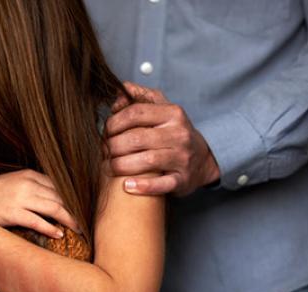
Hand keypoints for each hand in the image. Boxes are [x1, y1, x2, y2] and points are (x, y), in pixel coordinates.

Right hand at [0, 169, 78, 238]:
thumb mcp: (12, 182)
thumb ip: (32, 185)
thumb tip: (54, 196)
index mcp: (28, 174)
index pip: (58, 185)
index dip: (74, 196)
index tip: (85, 205)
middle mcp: (26, 184)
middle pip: (60, 196)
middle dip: (75, 208)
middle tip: (88, 219)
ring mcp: (19, 198)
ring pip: (53, 208)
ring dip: (69, 219)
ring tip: (80, 228)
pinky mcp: (12, 213)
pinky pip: (37, 221)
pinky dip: (51, 228)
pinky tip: (59, 234)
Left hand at [105, 82, 219, 195]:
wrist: (204, 159)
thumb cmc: (174, 132)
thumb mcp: (163, 109)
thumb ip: (141, 97)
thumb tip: (119, 90)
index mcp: (172, 114)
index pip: (135, 113)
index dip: (114, 122)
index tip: (104, 131)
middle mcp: (179, 134)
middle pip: (137, 138)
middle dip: (113, 146)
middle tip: (103, 151)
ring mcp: (182, 158)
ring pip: (147, 161)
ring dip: (121, 166)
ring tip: (108, 167)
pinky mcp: (182, 180)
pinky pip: (162, 184)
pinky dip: (143, 186)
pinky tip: (127, 186)